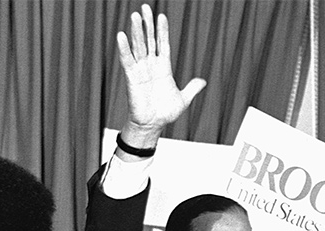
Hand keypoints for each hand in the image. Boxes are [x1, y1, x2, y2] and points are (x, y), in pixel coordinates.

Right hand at [116, 6, 205, 149]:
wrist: (153, 125)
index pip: (162, 43)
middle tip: (145, 8)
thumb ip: (192, 88)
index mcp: (163, 67)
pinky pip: (127, 60)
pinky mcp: (132, 78)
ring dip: (136, 31)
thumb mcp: (183, 99)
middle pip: (148, 40)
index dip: (162, 30)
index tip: (161, 15)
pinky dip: (124, 48)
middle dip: (147, 24)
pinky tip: (121, 35)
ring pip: (138, 46)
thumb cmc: (165, 113)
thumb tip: (203, 81)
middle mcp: (151, 65)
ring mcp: (141, 70)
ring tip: (135, 16)